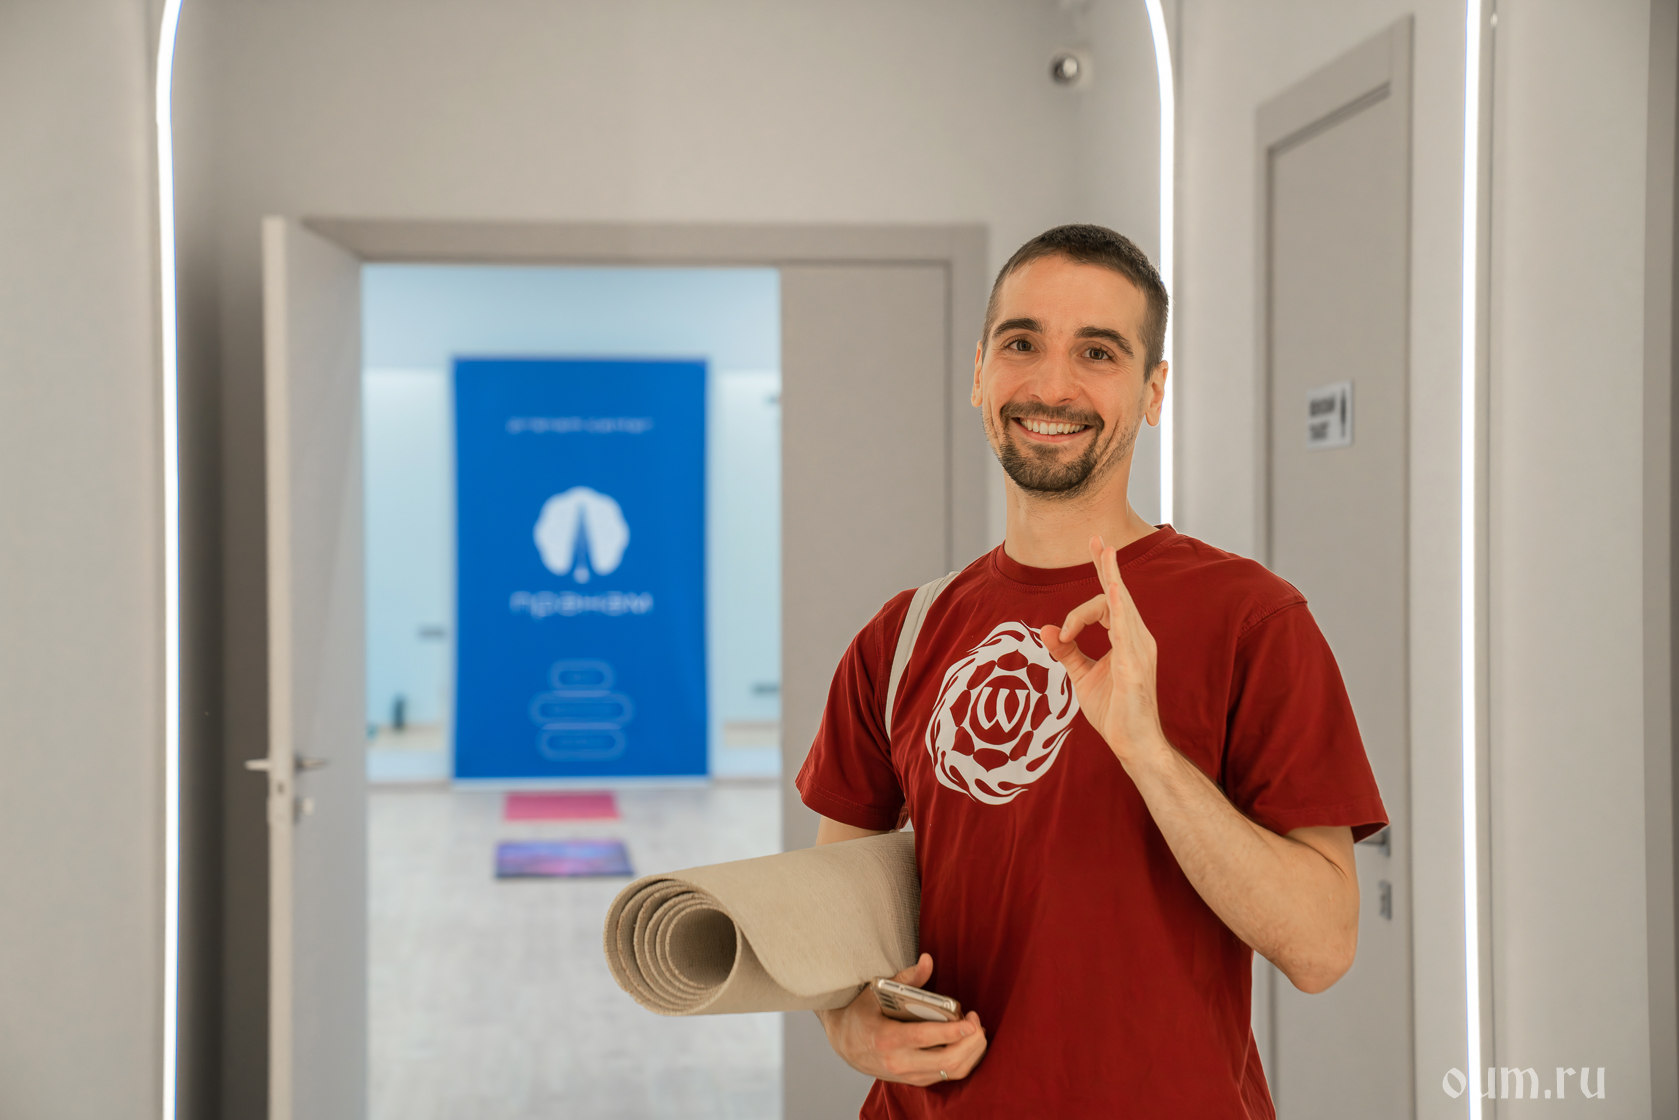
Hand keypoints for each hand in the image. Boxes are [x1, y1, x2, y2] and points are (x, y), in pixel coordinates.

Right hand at [815, 953, 986, 1086]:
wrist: (846, 1044)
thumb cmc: (862, 1013)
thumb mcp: (877, 992)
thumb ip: (907, 978)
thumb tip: (928, 960)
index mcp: (887, 1038)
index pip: (925, 1038)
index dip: (952, 1032)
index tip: (971, 1022)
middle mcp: (899, 1062)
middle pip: (946, 1061)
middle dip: (970, 1043)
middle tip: (976, 1022)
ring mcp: (909, 1075)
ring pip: (951, 1071)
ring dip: (972, 1052)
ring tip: (975, 1030)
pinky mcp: (916, 1080)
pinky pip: (948, 1074)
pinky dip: (964, 1059)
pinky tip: (968, 1042)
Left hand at [1039, 535, 1170, 767]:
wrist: (1133, 744)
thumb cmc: (1114, 711)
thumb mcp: (1082, 675)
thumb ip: (1066, 651)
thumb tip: (1046, 629)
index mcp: (1127, 638)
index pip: (1110, 601)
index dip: (1095, 587)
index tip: (1080, 591)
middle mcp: (1137, 638)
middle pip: (1117, 594)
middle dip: (1107, 565)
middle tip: (1097, 538)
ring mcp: (1139, 649)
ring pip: (1119, 605)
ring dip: (1104, 585)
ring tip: (1099, 562)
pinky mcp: (1135, 664)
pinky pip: (1126, 628)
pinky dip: (1118, 607)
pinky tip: (1112, 591)